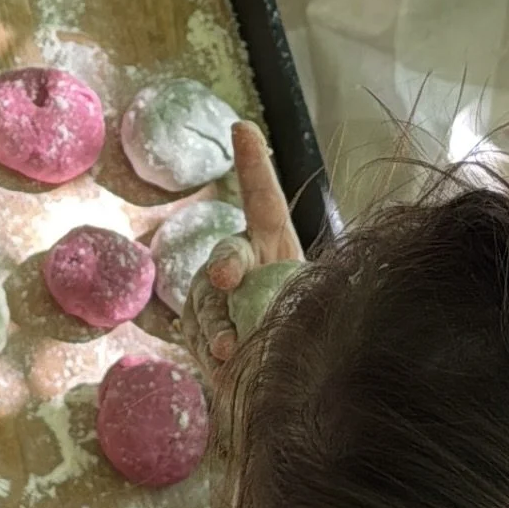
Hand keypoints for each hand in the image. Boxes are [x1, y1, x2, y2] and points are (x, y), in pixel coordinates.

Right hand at [185, 119, 303, 378]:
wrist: (278, 378)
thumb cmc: (307, 332)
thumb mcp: (312, 308)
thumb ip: (296, 302)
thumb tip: (285, 298)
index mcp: (272, 246)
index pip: (263, 201)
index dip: (253, 164)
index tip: (243, 129)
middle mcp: (240, 263)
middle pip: (227, 253)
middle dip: (226, 262)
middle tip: (230, 278)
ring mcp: (212, 296)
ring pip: (206, 301)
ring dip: (216, 323)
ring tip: (229, 349)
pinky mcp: (197, 330)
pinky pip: (196, 334)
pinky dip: (207, 350)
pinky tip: (224, 364)